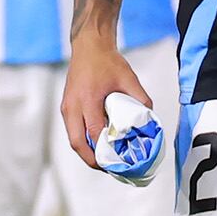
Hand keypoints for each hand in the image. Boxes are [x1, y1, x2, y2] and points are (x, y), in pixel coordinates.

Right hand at [61, 38, 151, 167]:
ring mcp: (67, 107)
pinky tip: (98, 146)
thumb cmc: (107, 61)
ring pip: (73, 139)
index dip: (106, 150)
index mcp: (88, 99)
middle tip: (109, 168)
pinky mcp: (66, 107)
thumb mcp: (129, 78)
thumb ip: (141, 99)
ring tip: (105, 161)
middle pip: (77, 143)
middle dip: (93, 160)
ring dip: (87, 153)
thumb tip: (150, 120)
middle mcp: (73, 106)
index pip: (95, 132)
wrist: (89, 46)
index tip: (119, 161)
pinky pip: (73, 130)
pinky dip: (83, 142)